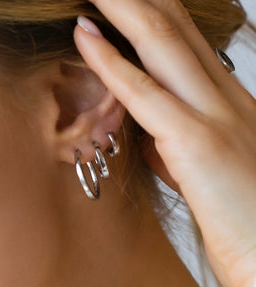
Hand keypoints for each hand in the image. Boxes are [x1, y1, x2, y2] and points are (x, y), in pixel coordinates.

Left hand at [74, 0, 255, 286]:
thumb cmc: (246, 227)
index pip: (188, 40)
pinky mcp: (198, 144)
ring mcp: (215, 116)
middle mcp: (227, 98)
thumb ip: (178, 151)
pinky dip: (110, 60)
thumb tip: (149, 138)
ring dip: (121, 6)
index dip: (152, 10)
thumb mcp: (207, 179)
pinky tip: (85, 33)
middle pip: (175, 26)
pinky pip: (145, 93)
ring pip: (160, 42)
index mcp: (232, 105)